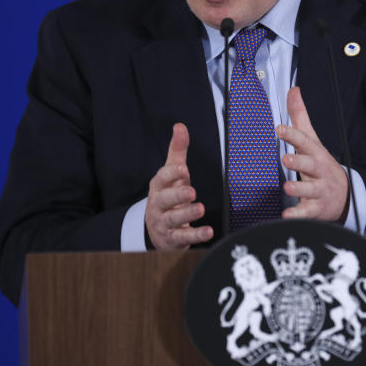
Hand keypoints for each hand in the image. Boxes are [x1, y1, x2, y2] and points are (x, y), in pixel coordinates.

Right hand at [144, 123, 213, 249]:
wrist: (157, 229)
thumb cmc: (168, 196)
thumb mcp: (171, 174)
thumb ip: (177, 151)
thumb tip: (180, 127)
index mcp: (158, 187)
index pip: (162, 178)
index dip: (171, 174)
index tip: (183, 169)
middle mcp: (159, 205)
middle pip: (165, 200)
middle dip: (177, 195)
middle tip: (191, 191)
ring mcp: (165, 223)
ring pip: (173, 219)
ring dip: (187, 214)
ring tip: (200, 208)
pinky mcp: (173, 239)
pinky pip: (183, 238)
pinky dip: (195, 236)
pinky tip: (208, 232)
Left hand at [276, 86, 348, 221]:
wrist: (345, 196)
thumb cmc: (321, 165)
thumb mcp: (312, 141)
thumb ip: (300, 117)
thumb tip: (293, 90)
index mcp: (316, 154)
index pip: (305, 142)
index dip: (292, 135)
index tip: (279, 129)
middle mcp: (319, 171)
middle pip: (310, 165)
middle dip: (299, 162)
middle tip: (286, 158)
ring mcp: (319, 190)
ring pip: (310, 190)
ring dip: (299, 189)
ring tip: (287, 187)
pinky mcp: (316, 209)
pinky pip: (307, 212)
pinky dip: (298, 215)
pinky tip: (287, 216)